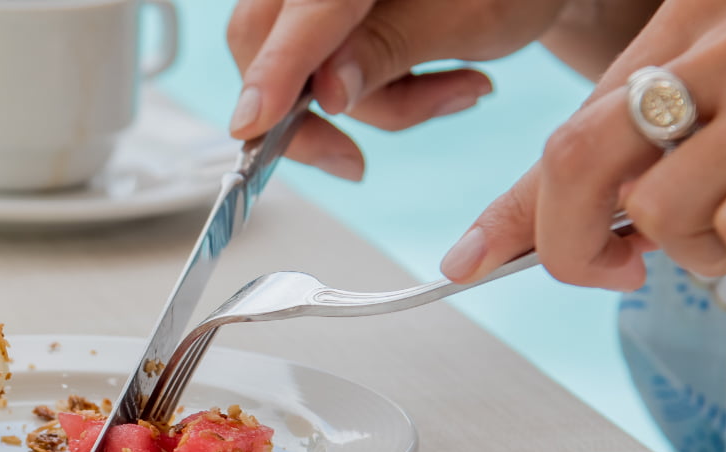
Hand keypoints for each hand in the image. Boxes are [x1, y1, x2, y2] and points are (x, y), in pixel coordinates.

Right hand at [226, 0, 568, 179]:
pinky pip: (311, 67)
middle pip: (264, 37)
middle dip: (307, 109)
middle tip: (352, 161)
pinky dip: (368, 93)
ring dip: (365, 103)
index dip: (276, 68)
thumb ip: (387, 50)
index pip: (304, 10)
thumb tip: (326, 93)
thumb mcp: (470, 19)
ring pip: (289, 64)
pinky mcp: (320, 19)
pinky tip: (436, 84)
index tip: (256, 124)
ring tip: (455, 93)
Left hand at [442, 0, 725, 289]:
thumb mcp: (715, 106)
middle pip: (581, 164)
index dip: (518, 212)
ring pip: (668, 216)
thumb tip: (509, 244)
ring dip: (707, 249)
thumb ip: (626, 152)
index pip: (571, 129)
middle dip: (577, 245)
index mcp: (696, 20)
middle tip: (619, 269)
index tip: (470, 262)